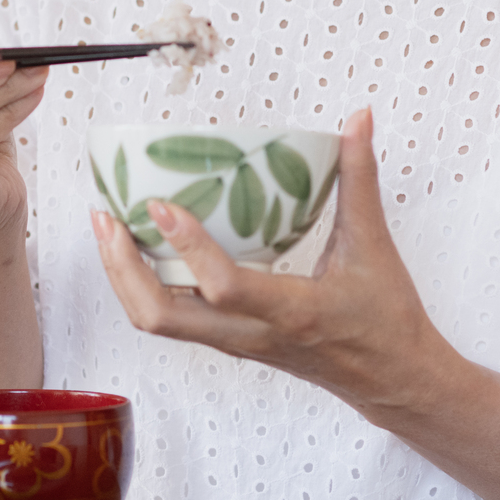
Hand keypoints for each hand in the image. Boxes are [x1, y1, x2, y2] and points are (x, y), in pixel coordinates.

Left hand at [89, 107, 455, 421]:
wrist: (391, 380)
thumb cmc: (385, 319)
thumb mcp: (374, 246)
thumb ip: (360, 180)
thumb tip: (357, 120)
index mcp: (291, 311)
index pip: (225, 288)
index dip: (188, 247)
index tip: (161, 204)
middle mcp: (251, 334)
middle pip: (163, 318)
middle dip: (123, 269)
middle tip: (107, 217)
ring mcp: (234, 344)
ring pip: (159, 323)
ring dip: (124, 278)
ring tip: (109, 228)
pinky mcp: (229, 343)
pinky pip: (172, 320)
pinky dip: (145, 286)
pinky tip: (139, 249)